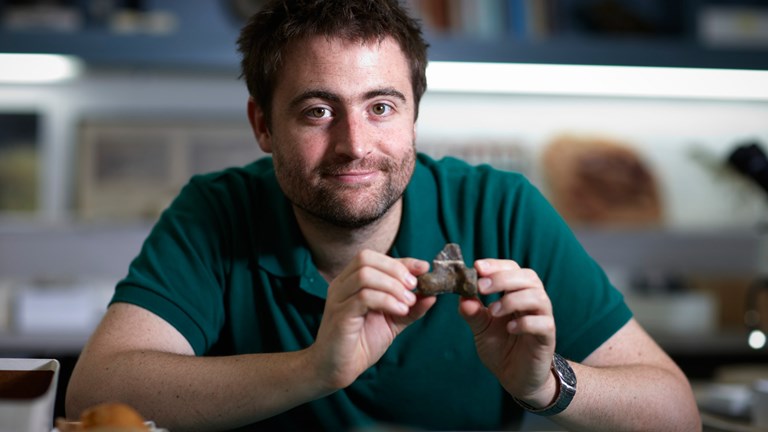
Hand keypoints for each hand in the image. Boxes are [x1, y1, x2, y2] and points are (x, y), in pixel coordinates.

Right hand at [310, 250, 435, 390]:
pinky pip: (363, 296)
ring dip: (393, 286)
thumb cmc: (361, 343)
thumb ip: (411, 308)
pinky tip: (400, 311)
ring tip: (408, 303)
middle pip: (366, 258)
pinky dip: (387, 300)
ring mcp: (338, 298)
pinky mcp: (340, 315)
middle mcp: (341, 285)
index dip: (402, 261)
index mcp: (351, 282)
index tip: (423, 268)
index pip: (375, 258)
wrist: (336, 369)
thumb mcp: (392, 322)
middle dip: (395, 269)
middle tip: (414, 287)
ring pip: (365, 275)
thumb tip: (432, 294)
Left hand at [458, 259, 556, 406]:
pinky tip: (510, 328)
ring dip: (513, 299)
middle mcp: (532, 302)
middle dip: (503, 278)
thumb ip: (472, 313)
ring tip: (493, 311)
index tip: (477, 267)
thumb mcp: (481, 328)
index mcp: (516, 294)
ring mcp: (542, 318)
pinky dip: (525, 322)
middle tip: (482, 287)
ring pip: (538, 297)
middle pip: (528, 277)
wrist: (515, 377)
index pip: (513, 269)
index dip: (497, 265)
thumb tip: (462, 297)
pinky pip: (543, 323)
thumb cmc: (501, 348)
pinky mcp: (547, 337)